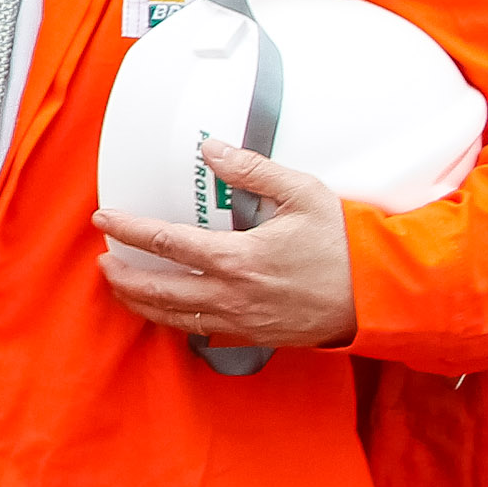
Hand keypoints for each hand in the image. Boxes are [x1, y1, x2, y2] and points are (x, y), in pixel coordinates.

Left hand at [93, 139, 358, 349]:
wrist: (384, 295)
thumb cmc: (345, 242)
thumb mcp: (303, 193)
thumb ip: (252, 170)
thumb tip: (210, 150)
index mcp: (239, 258)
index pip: (167, 243)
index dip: (129, 230)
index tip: (103, 219)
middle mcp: (235, 295)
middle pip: (161, 291)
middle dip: (125, 278)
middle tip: (103, 262)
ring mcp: (246, 321)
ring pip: (178, 318)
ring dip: (143, 304)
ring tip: (122, 289)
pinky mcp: (260, 336)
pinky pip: (207, 334)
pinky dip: (177, 323)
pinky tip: (169, 313)